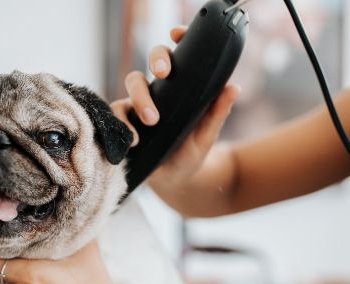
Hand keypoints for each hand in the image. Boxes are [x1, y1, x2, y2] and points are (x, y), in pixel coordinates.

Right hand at [110, 25, 240, 186]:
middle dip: (155, 61)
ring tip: (152, 120)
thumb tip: (234, 88)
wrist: (174, 181)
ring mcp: (137, 106)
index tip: (176, 35)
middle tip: (163, 73)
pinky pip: (115, 115)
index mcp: (179, 89)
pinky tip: (135, 139)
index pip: (176, 56)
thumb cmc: (191, 154)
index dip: (175, 40)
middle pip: (150, 63)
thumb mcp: (207, 134)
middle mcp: (157, 92)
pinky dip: (123, 124)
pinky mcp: (123, 123)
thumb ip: (218, 112)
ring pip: (131, 85)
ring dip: (140, 98)